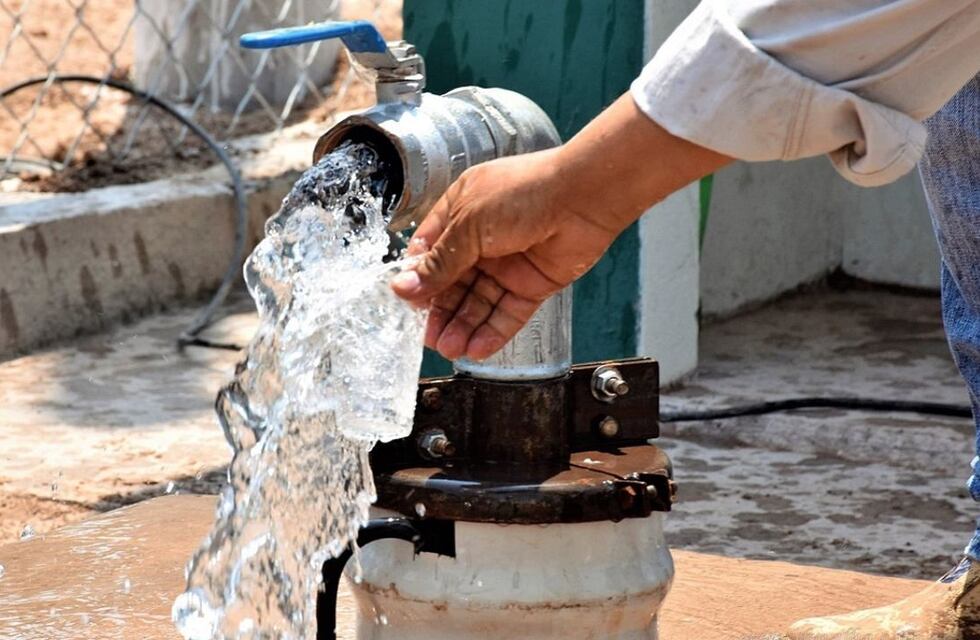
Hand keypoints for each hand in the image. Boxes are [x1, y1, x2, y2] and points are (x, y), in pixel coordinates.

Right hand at [390, 93, 729, 361]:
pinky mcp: (532, 284)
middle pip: (452, 283)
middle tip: (428, 338)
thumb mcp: (468, 225)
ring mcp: (508, 263)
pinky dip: (492, 332)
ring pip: (479, 303)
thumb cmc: (524, 193)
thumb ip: (439, 262)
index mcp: (460, 212)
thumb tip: (402, 288)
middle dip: (440, 312)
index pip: (430, 251)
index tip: (408, 302)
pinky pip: (507, 313)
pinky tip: (476, 349)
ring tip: (449, 349)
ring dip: (463, 327)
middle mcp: (482, 239)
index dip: (418, 278)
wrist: (583, 197)